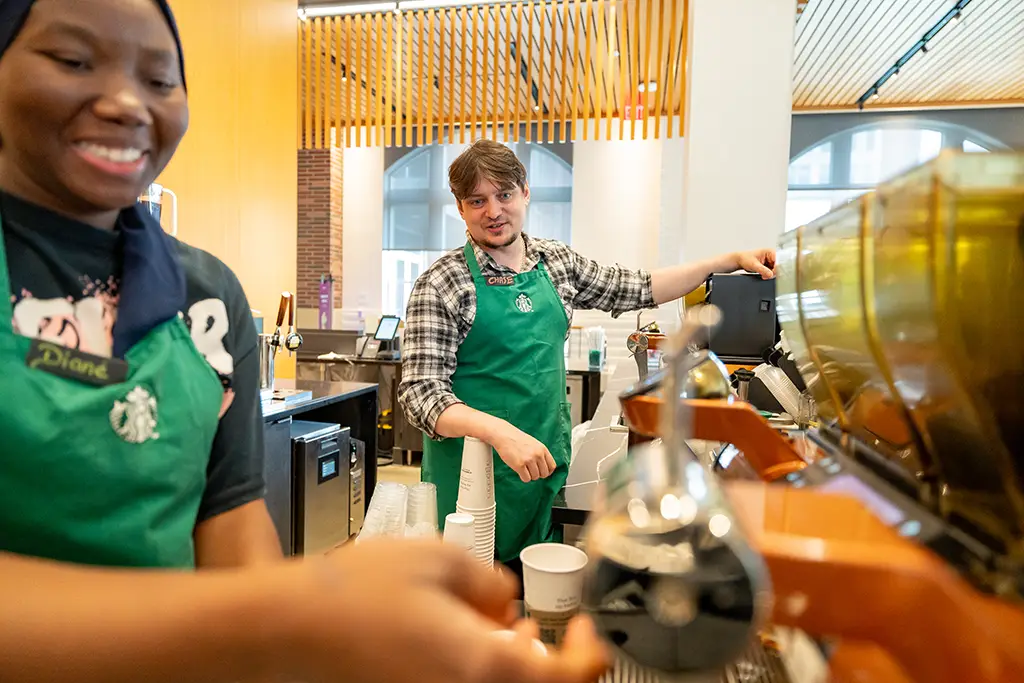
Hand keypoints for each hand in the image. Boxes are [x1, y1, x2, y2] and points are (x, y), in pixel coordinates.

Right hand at [289, 540, 610, 682]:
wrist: (290, 627)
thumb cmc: (355, 593)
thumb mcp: (443, 560)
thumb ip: (493, 582)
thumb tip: (508, 603)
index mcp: (485, 668)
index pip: (572, 679)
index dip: (592, 652)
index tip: (585, 628)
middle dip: (550, 663)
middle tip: (540, 629)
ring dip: (514, 667)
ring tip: (498, 627)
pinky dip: (479, 671)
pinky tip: (461, 640)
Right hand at [490, 423, 557, 482]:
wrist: (504, 435)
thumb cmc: (517, 439)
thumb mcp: (534, 443)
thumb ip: (540, 454)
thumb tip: (545, 468)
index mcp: (542, 449)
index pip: (552, 466)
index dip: (547, 471)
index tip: (542, 472)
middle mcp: (537, 454)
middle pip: (544, 474)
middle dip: (538, 474)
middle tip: (531, 470)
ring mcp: (528, 460)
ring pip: (535, 477)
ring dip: (530, 476)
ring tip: (524, 469)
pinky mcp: (519, 465)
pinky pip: (526, 479)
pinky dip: (523, 477)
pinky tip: (519, 471)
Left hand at [735, 249, 776, 278]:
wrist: (740, 261)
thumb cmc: (745, 258)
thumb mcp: (754, 265)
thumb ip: (763, 270)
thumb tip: (771, 274)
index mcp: (770, 252)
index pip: (779, 261)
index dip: (777, 268)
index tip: (772, 274)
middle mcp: (772, 256)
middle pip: (778, 266)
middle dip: (773, 273)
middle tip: (765, 276)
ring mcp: (770, 261)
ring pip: (776, 270)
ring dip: (770, 275)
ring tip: (763, 275)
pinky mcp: (768, 266)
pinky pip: (772, 272)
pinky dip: (768, 275)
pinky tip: (763, 275)